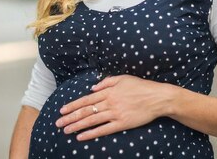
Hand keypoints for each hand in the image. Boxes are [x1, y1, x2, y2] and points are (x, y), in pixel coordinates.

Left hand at [55, 75, 170, 140]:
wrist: (157, 98)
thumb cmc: (141, 86)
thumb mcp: (123, 78)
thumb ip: (106, 82)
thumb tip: (92, 87)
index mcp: (108, 91)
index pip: (86, 99)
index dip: (73, 105)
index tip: (62, 110)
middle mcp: (109, 102)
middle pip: (86, 110)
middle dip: (70, 117)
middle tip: (58, 123)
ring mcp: (115, 113)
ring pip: (92, 120)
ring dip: (77, 125)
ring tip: (66, 130)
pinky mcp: (122, 123)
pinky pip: (104, 129)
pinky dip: (91, 133)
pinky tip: (81, 136)